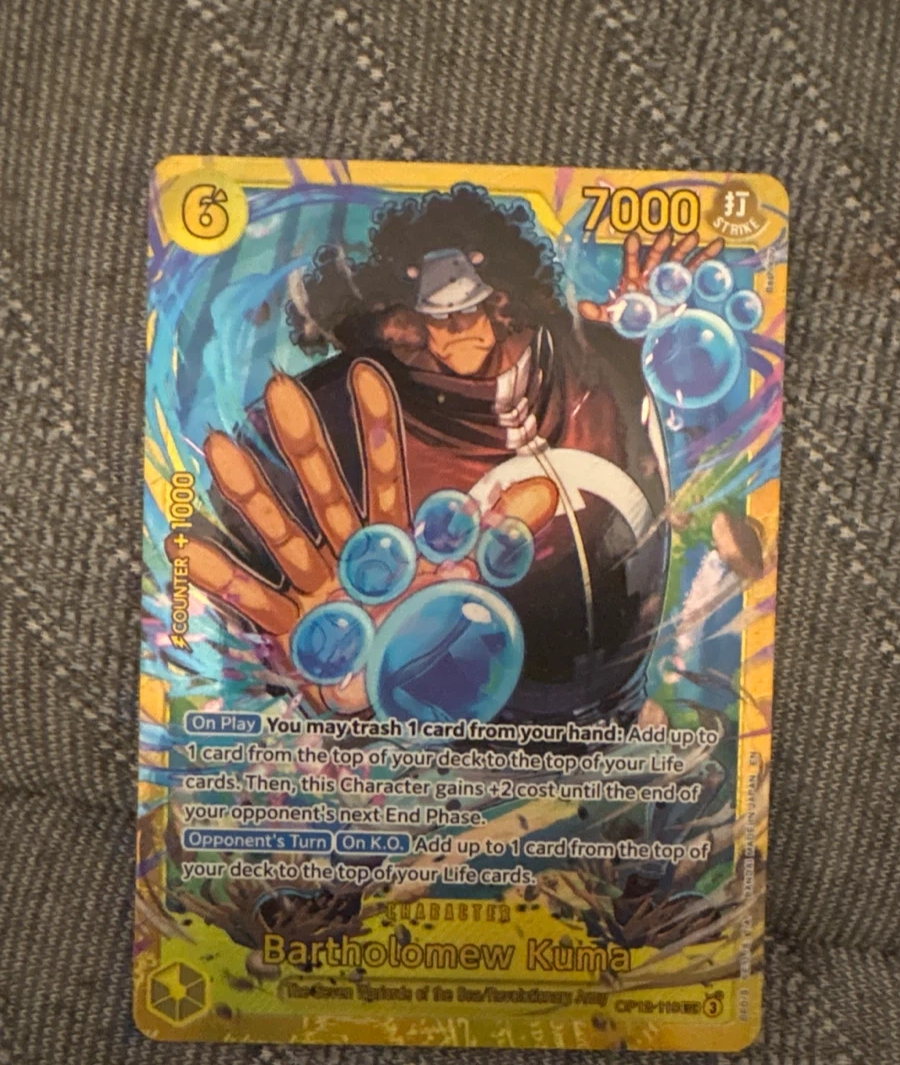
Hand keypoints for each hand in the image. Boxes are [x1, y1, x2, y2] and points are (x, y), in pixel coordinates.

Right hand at [170, 361, 556, 712]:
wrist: (409, 692)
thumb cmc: (431, 627)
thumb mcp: (471, 583)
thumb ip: (499, 537)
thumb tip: (544, 490)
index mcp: (391, 536)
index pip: (386, 471)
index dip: (378, 426)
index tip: (366, 372)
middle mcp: (348, 551)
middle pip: (326, 491)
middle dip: (304, 444)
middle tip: (280, 389)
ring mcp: (317, 586)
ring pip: (285, 533)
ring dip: (254, 494)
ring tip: (220, 448)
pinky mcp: (295, 630)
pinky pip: (260, 600)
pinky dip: (227, 578)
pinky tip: (190, 546)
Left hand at [577, 229, 724, 324]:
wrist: (653, 330)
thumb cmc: (633, 320)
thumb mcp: (615, 317)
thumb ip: (600, 312)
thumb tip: (581, 307)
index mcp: (633, 277)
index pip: (631, 260)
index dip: (631, 249)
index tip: (632, 237)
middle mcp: (651, 271)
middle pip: (656, 254)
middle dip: (661, 243)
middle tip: (667, 233)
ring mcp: (669, 275)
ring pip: (677, 257)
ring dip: (685, 246)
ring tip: (693, 235)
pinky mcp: (686, 282)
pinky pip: (697, 266)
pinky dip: (707, 255)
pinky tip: (717, 243)